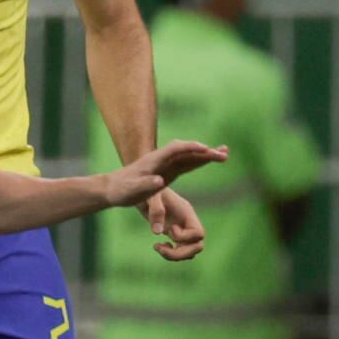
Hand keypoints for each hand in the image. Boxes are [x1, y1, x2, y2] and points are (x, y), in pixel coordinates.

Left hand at [103, 139, 228, 206]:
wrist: (112, 188)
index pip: (175, 149)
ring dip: (206, 155)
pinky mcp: (168, 171)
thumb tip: (160, 181)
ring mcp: (166, 164)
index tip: (205, 149)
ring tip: (225, 154)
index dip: (190, 148)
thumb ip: (145, 186)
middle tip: (224, 154)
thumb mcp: (132, 191)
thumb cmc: (121, 190)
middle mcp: (162, 159)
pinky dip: (200, 161)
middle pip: (187, 151)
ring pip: (189, 156)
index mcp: (154, 161)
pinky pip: (187, 164)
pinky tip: (211, 159)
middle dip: (205, 151)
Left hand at [140, 186, 207, 260]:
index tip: (169, 229)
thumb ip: (156, 210)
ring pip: (190, 251)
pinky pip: (181, 250)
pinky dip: (171, 253)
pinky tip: (158, 245)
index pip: (198, 233)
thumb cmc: (147, 190)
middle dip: (181, 253)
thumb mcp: (150, 196)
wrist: (141, 189)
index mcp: (186, 213)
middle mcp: (187, 222)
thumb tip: (158, 232)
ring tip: (157, 247)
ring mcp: (181, 228)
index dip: (184, 237)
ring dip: (175, 256)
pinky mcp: (173, 233)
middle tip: (162, 249)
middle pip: (198, 246)